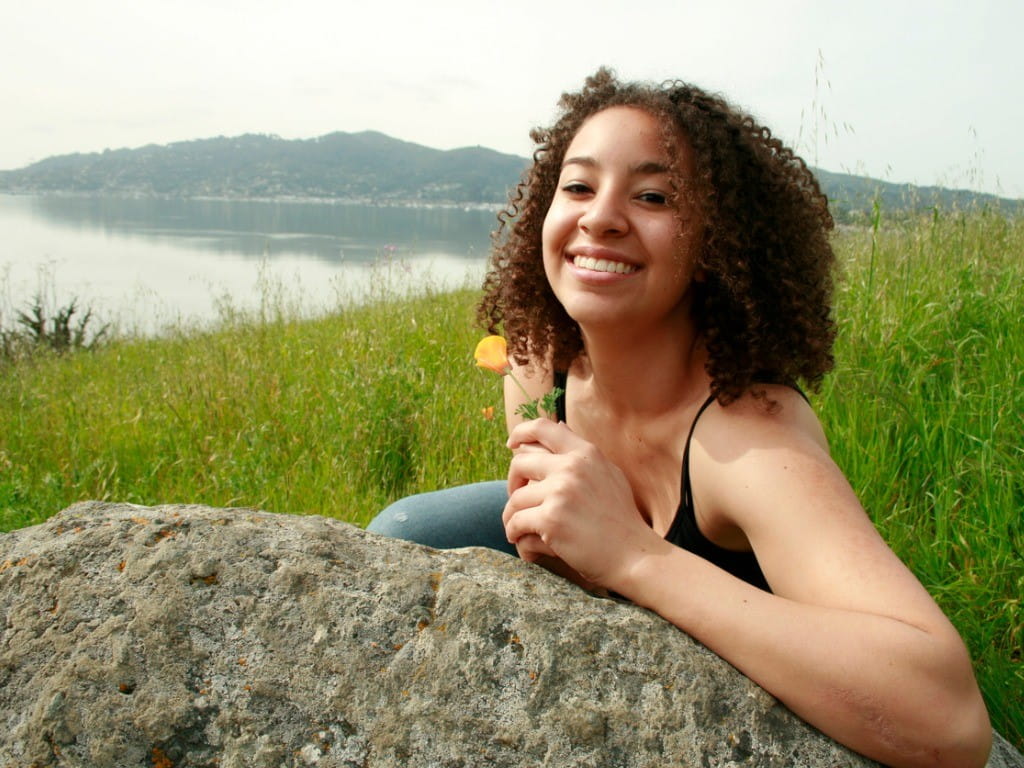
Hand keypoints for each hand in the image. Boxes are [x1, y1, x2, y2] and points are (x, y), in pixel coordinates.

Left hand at [502, 419, 660, 589]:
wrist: (633, 555)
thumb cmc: (620, 519)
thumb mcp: (608, 474)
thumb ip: (581, 453)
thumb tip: (559, 424)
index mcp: (585, 453)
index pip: (543, 428)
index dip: (521, 432)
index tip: (511, 444)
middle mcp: (572, 467)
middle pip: (519, 464)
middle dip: (512, 484)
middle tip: (518, 502)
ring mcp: (561, 492)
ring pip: (515, 500)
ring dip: (512, 518)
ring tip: (519, 531)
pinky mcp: (551, 519)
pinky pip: (516, 523)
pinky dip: (515, 535)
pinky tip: (523, 544)